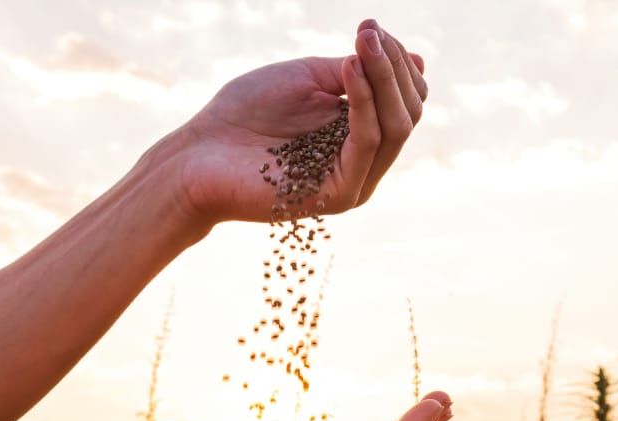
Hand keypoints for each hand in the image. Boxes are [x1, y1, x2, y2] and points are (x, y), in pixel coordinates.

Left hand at [176, 19, 426, 224]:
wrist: (200, 154)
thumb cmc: (245, 114)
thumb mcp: (309, 78)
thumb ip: (357, 72)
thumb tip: (417, 60)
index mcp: (359, 136)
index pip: (405, 99)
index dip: (397, 61)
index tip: (369, 27)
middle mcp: (363, 162)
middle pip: (408, 113)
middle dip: (394, 66)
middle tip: (368, 32)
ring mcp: (353, 182)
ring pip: (395, 128)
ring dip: (383, 79)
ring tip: (361, 45)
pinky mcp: (337, 195)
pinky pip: (366, 144)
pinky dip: (364, 103)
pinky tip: (349, 71)